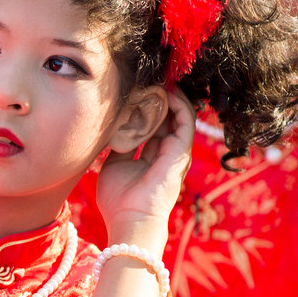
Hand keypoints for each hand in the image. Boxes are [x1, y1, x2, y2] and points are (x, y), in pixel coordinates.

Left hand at [95, 90, 194, 249]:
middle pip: (167, 117)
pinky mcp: (181, 152)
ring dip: (170, 96)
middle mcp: (167, 153)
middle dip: (158, 96)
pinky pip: (185, 121)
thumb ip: (119, 146)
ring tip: (158, 77)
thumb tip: (112, 128)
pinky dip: (178, 103)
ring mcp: (176, 152)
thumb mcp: (114, 165)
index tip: (136, 89)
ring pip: (179, 115)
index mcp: (152, 157)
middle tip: (147, 76)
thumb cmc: (119, 199)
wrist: (129, 220)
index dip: (146, 106)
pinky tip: (166, 89)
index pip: (153, 125)